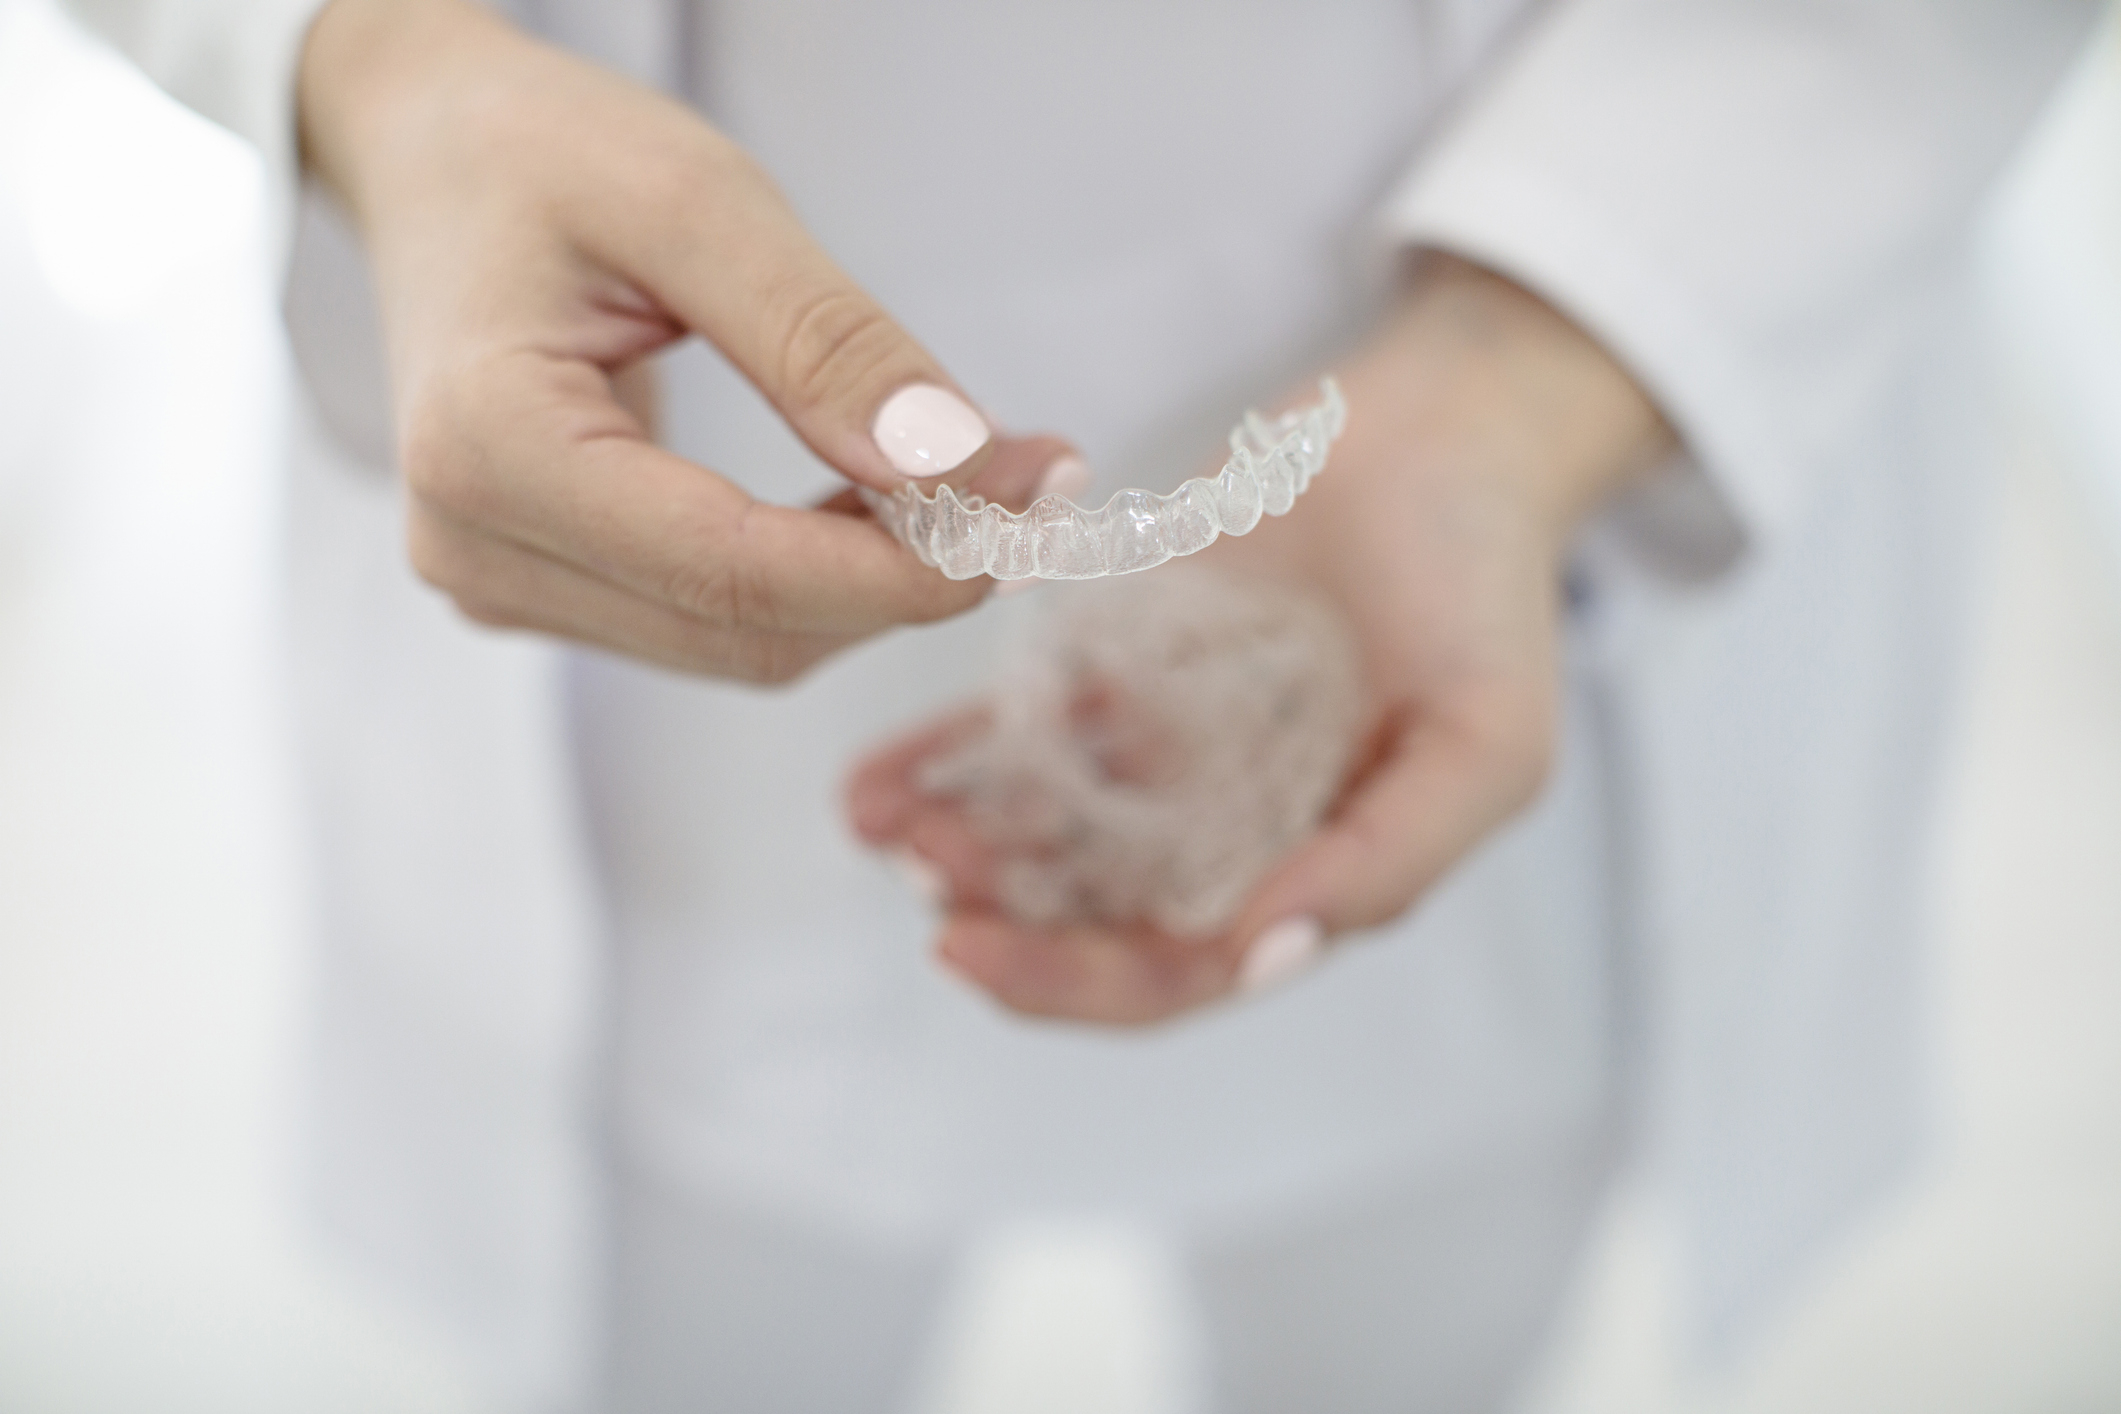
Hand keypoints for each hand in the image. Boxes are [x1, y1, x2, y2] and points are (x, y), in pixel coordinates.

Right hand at [298, 0, 1065, 680]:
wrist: (435, 158)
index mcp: (488, 449)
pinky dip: (817, 576)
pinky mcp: (545, 584)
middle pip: (748, 630)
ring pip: (742, 644)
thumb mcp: (695, 200)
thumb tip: (952, 465)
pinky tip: (875, 498)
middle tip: (1029, 479)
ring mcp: (502, 579)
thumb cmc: (540, 157)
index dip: (903, 568)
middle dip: (907, 576)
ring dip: (870, 581)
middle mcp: (477, 546)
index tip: (1031, 501)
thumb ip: (824, 340)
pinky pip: (713, 620)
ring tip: (964, 477)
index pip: (735, 574)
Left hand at [847, 255, 1672, 1023]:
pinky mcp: (1126, 667)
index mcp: (1313, 876)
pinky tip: (879, 770)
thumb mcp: (1488, 743)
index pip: (1177, 971)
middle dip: (998, 912)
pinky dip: (957, 754)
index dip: (1071, 982)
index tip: (963, 950)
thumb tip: (1259, 958)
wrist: (1447, 436)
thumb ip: (1387, 862)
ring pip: (1047, 828)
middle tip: (914, 876)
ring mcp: (1173, 751)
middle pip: (1092, 914)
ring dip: (961, 838)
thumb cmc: (1484, 591)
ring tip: (877, 819)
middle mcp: (1232, 832)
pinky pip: (1029, 726)